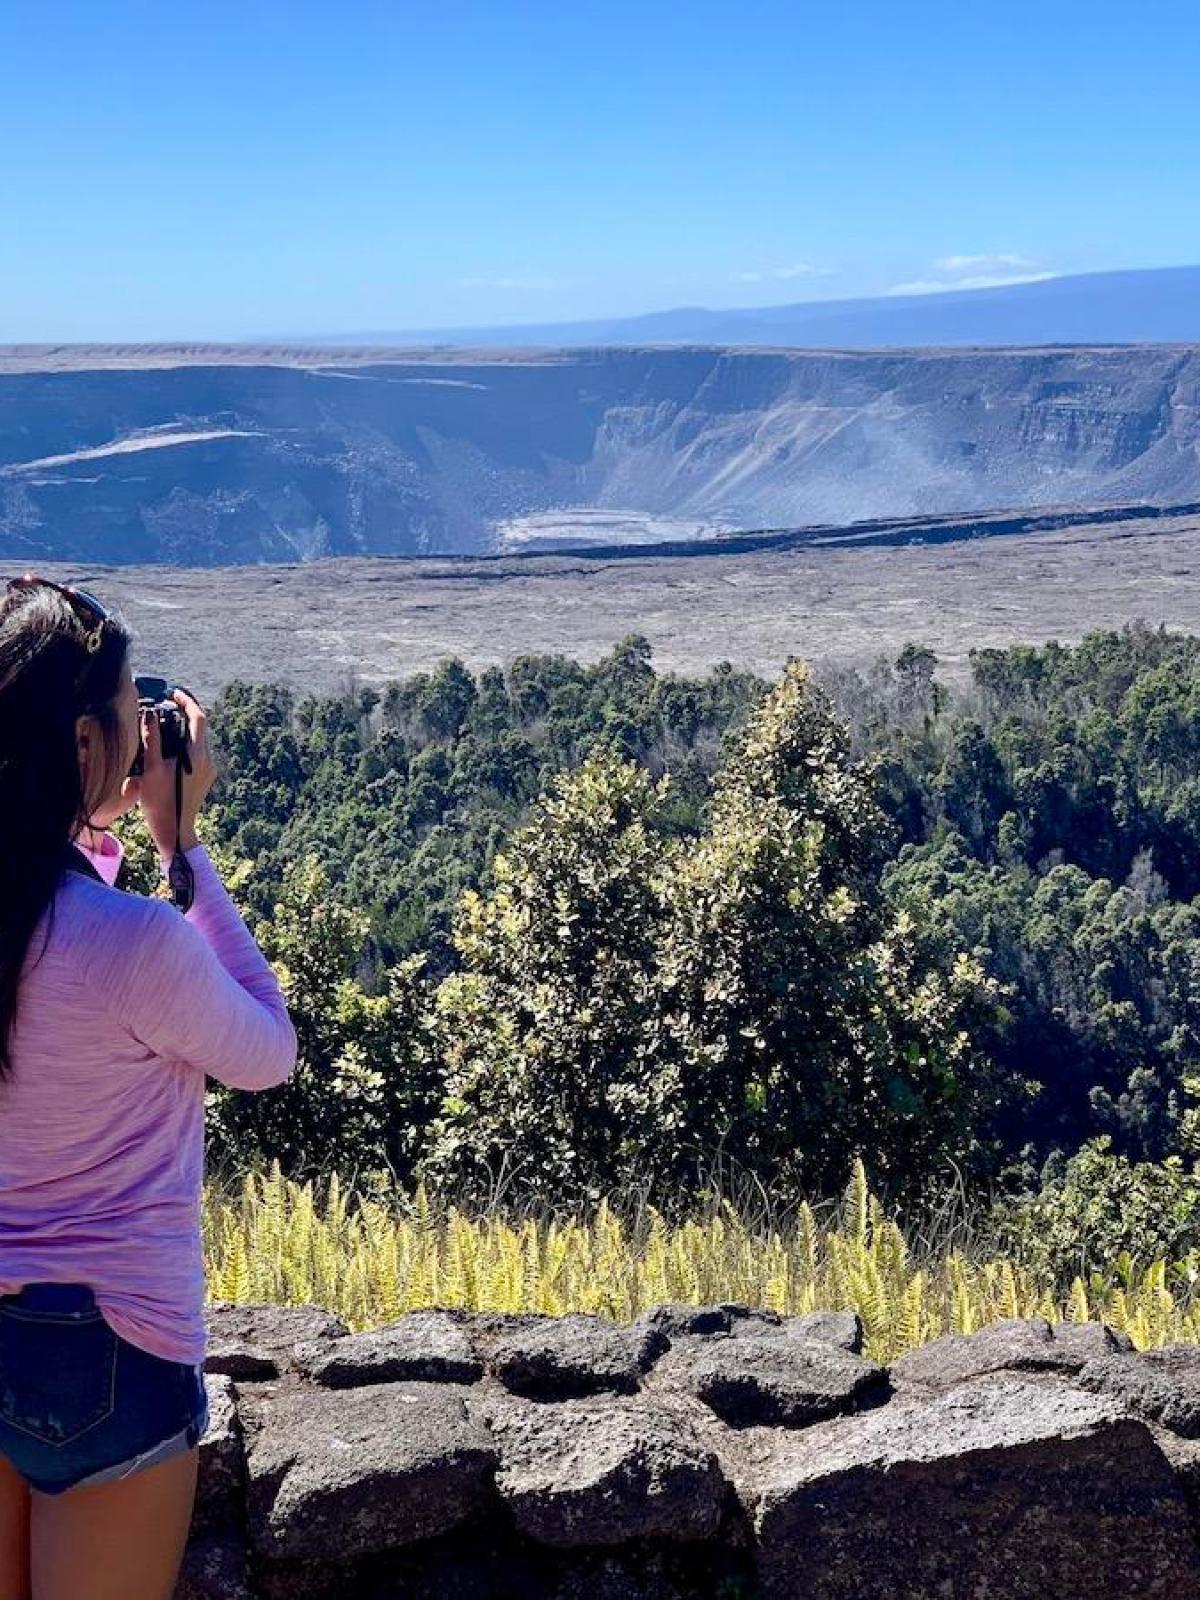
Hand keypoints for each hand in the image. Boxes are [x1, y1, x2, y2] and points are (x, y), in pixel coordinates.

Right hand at [126, 687, 218, 858]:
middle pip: (200, 727)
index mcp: (197, 755)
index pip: (198, 717)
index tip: (173, 693)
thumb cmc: (160, 803)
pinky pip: (198, 752)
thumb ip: (152, 739)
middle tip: (166, 703)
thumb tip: (150, 714)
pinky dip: (186, 742)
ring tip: (164, 722)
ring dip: (184, 728)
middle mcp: (208, 760)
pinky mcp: (206, 777)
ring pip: (200, 739)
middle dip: (184, 712)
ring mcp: (209, 769)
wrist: (174, 831)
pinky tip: (169, 745)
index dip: (186, 701)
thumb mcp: (151, 769)